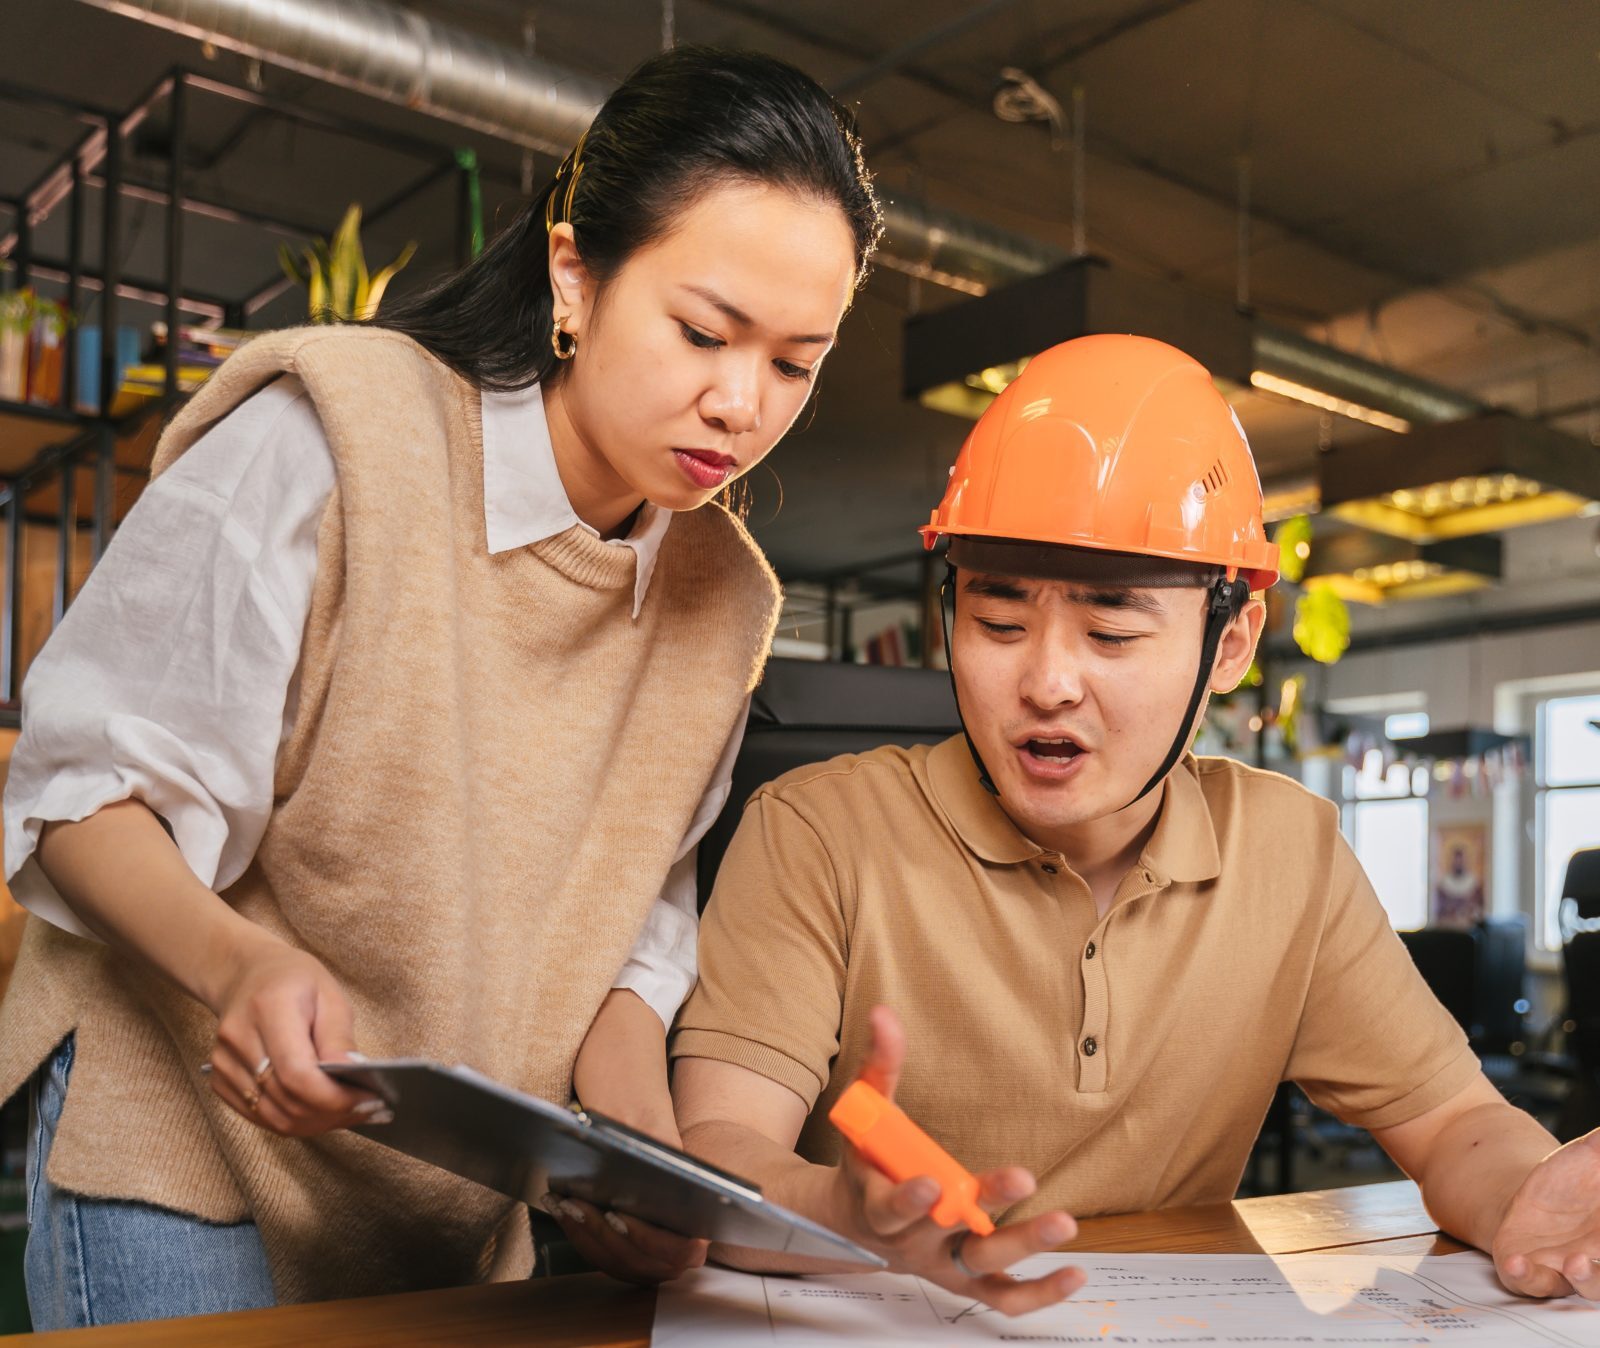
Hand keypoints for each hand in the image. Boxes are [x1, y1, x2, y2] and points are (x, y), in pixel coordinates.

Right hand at [205, 933, 382, 1135]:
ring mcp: (223, 1063)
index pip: (297, 1073)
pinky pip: (261, 1117)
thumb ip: (339, 1037)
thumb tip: (354, 1075)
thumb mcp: (329, 995)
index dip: (334, 1097)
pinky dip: (295, 1121)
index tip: (370, 1099)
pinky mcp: (220, 1080)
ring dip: (316, 1123)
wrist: (246, 974)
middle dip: (332, 1113)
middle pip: (286, 1101)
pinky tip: (322, 1111)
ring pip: (273, 1117)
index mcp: (268, 1008)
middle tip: (369, 1109)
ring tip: (351, 1112)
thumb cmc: (294, 980)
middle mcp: (238, 1039)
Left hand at [538, 1113, 708, 1284]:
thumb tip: (636, 1153)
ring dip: (583, 1235)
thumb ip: (660, 1150)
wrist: (651, 1142)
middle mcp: (678, 1256)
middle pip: (637, 1260)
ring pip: (613, 1263)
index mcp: (699, 1230)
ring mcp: (650, 1263)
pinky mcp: (625, 1260)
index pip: (679, 1248)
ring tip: (562, 1204)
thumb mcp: (662, 1135)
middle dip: (601, 1234)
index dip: (645, 1238)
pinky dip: (578, 1235)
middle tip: (575, 1205)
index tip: (615, 1215)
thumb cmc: (660, 1140)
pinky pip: (599, 1258)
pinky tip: (560, 1210)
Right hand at [827, 1006, 1084, 1315]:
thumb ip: (880, 1065)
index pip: (891, 1208)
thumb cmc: (865, 1162)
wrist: (849, 1225)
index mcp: (879, 1203)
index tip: (934, 1181)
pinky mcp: (962, 1280)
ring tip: (1064, 1224)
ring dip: (1024, 1249)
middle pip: (948, 1234)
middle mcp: (912, 1240)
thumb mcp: (865, 1114)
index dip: (910, 1199)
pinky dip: (1037, 1294)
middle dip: (987, 1211)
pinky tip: (1075, 1274)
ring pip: (982, 1267)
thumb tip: (884, 1015)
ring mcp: (940, 1263)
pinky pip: (1001, 1297)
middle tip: (1024, 1180)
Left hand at [1492, 1128, 1599, 1298]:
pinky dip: (1525, 1277)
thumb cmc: (1571, 1181)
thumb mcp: (1590, 1155)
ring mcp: (1567, 1268)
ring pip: (1585, 1287)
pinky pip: (1531, 1283)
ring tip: (1573, 1262)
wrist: (1529, 1196)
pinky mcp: (1531, 1270)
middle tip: (1592, 1257)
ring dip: (1585, 1279)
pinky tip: (1517, 1262)